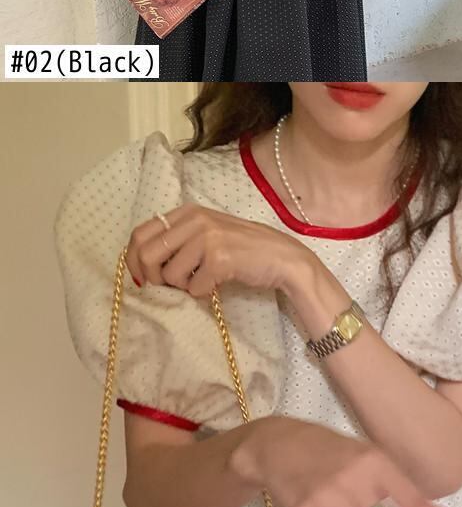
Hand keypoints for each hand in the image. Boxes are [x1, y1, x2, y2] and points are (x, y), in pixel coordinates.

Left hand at [126, 203, 306, 297]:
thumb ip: (178, 240)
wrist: (283, 258)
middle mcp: (195, 220)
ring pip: (169, 276)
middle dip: (154, 279)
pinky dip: (204, 294)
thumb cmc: (243, 250)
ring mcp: (207, 237)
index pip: (140, 234)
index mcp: (187, 212)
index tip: (141, 279)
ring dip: (183, 288)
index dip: (133, 260)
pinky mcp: (219, 259)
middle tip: (170, 287)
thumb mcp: (207, 233)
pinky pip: (194, 288)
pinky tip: (218, 284)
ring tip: (203, 281)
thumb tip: (141, 264)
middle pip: (146, 255)